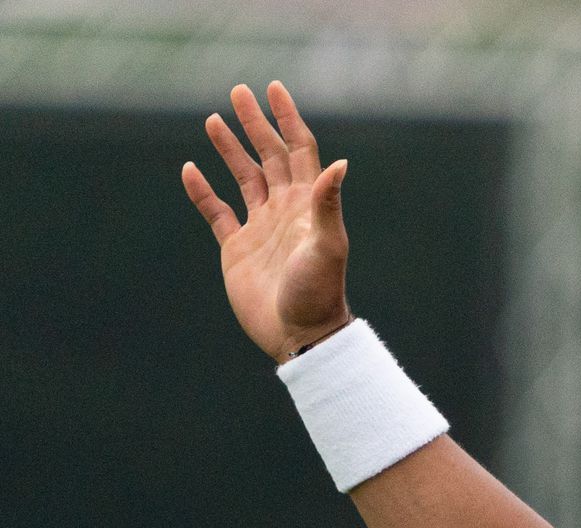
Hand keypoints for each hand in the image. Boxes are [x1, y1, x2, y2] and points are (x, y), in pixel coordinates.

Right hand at [181, 82, 351, 362]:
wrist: (300, 335)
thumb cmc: (319, 293)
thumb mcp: (327, 246)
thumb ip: (328, 205)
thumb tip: (340, 163)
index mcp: (309, 205)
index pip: (300, 150)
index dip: (288, 119)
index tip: (274, 88)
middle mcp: (285, 210)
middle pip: (270, 156)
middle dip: (255, 124)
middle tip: (237, 92)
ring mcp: (261, 227)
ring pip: (244, 177)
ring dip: (230, 149)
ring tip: (212, 120)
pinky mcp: (237, 248)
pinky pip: (217, 211)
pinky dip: (202, 191)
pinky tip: (190, 169)